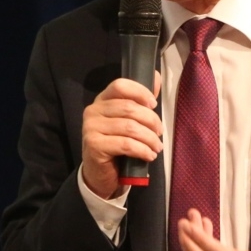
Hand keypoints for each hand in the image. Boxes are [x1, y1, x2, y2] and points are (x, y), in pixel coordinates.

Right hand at [80, 74, 162, 198]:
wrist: (100, 174)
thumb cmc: (117, 145)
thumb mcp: (129, 121)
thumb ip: (141, 101)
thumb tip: (156, 77)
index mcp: (102, 100)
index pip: (120, 85)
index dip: (140, 92)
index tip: (154, 105)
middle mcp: (93, 110)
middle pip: (129, 107)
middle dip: (151, 120)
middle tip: (159, 133)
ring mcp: (91, 127)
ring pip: (129, 127)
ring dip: (149, 138)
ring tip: (157, 147)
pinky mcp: (94, 145)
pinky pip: (125, 144)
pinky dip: (142, 150)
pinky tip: (149, 155)